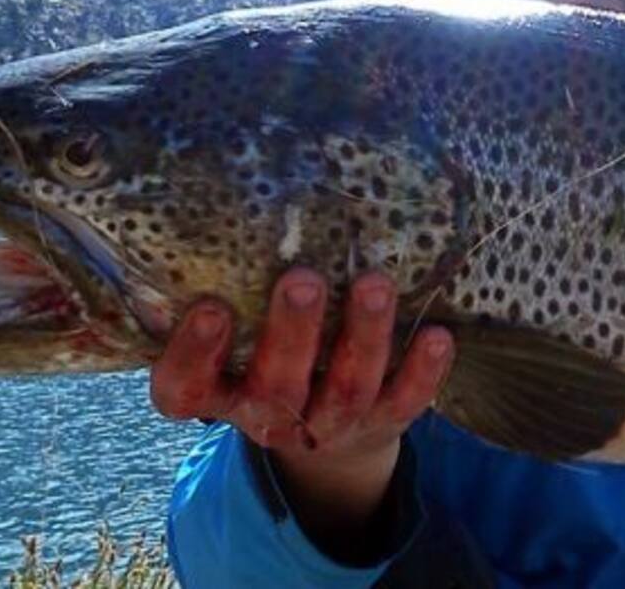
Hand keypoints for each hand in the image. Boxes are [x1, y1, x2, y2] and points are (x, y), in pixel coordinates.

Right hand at [150, 267, 452, 552]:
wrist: (325, 431)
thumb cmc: (266, 349)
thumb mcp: (236, 328)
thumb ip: (226, 282)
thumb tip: (211, 193)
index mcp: (218, 392)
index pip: (186, 386)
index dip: (193, 354)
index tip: (209, 308)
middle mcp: (270, 414)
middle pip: (275, 387)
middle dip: (291, 333)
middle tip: (302, 280)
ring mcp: (330, 423)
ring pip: (347, 390)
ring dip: (363, 338)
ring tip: (374, 286)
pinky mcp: (384, 421)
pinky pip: (406, 402)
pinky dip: (423, 372)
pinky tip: (437, 336)